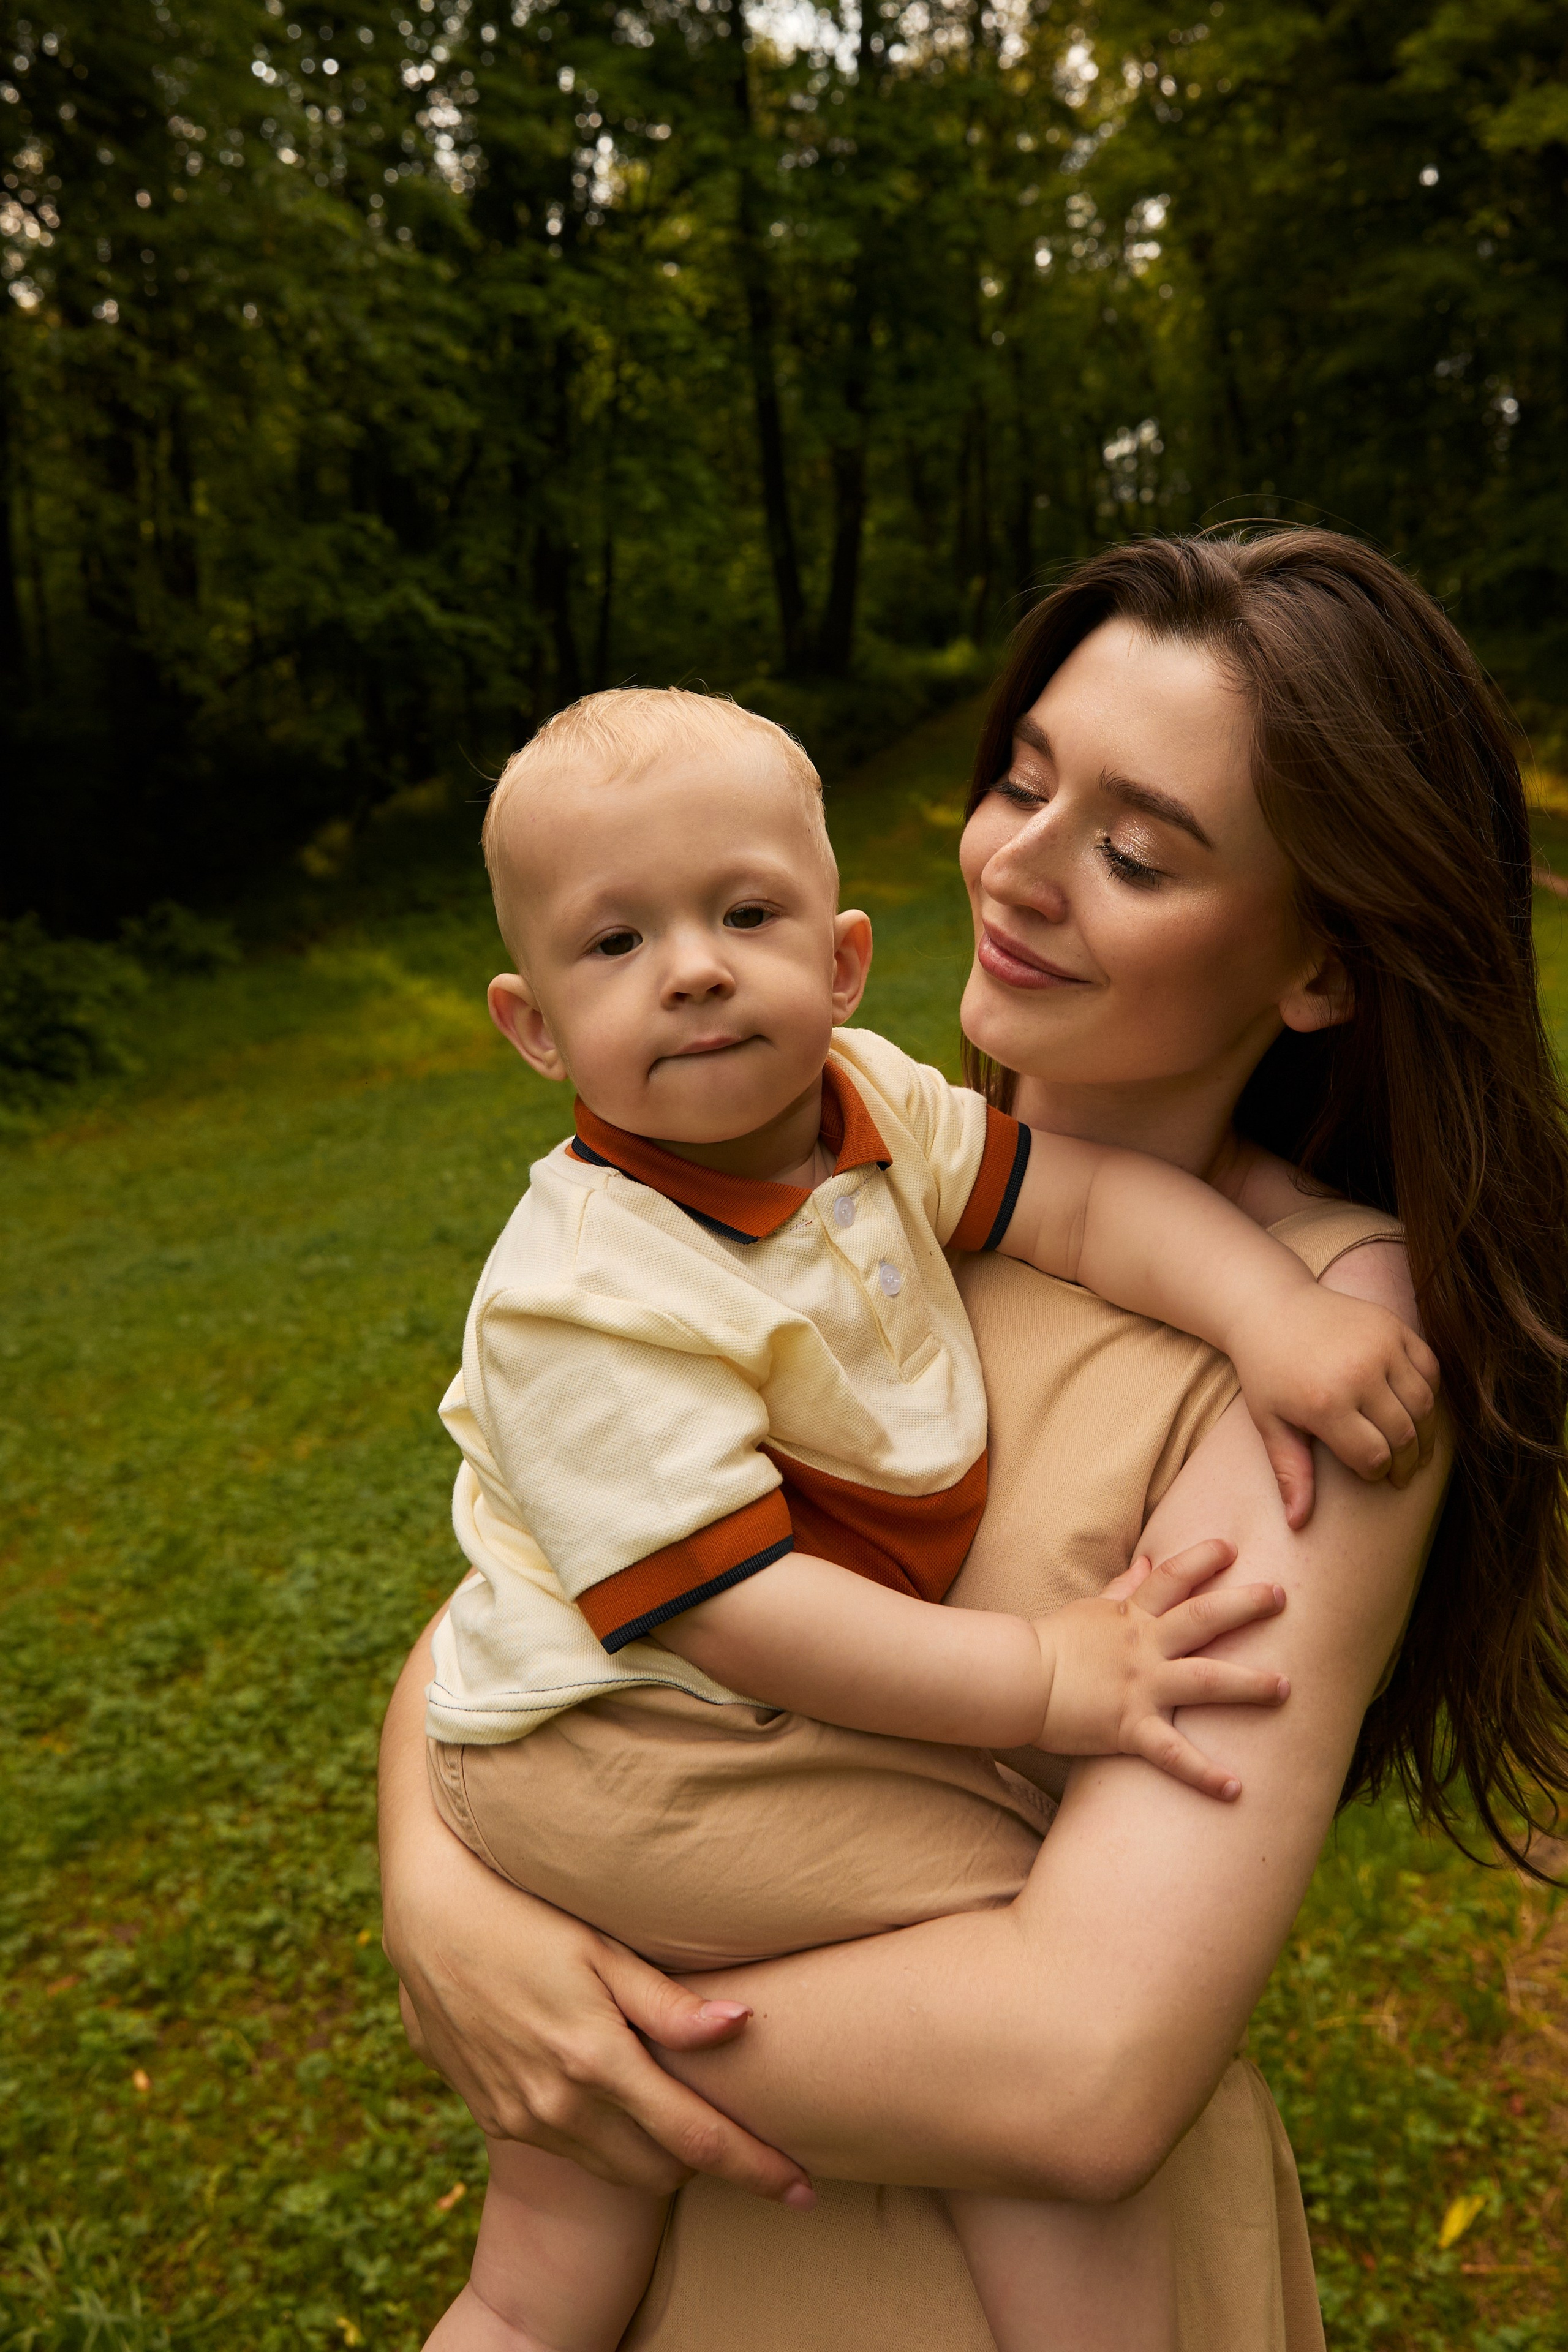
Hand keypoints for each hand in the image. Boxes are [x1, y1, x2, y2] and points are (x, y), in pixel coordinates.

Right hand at [384, 1786, 813, 2205]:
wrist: (427, 1918)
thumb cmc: (525, 1913)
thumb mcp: (601, 1947)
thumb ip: (669, 2003)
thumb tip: (743, 2026)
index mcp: (596, 2061)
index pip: (697, 2140)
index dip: (756, 2169)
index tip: (804, 2188)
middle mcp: (558, 2104)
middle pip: (661, 2170)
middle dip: (706, 2160)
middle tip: (742, 2128)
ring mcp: (521, 2118)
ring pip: (615, 2169)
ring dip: (655, 2153)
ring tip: (679, 2108)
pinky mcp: (494, 2118)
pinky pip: (570, 2149)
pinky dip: (604, 2137)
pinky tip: (610, 2091)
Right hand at [1033, 1539, 1288, 1798]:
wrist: (1017, 1681)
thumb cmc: (1051, 1645)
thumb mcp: (1090, 1609)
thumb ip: (1123, 1588)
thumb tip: (1148, 1561)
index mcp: (1131, 1616)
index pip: (1172, 1578)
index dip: (1202, 1560)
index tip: (1232, 1549)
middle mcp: (1143, 1646)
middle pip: (1202, 1618)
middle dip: (1245, 1605)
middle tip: (1282, 1597)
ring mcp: (1139, 1686)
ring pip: (1204, 1680)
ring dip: (1248, 1684)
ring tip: (1285, 1688)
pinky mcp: (1128, 1727)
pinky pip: (1173, 1753)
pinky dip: (1204, 1773)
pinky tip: (1235, 1789)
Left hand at [1230, 1283, 1439, 1528]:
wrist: (1271, 1307)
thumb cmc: (1267, 1370)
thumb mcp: (1270, 1421)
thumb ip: (1290, 1471)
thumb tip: (1298, 1523)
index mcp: (1325, 1403)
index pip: (1373, 1456)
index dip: (1377, 1473)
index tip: (1373, 1475)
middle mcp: (1358, 1374)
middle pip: (1404, 1434)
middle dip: (1407, 1460)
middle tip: (1403, 1473)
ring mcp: (1381, 1347)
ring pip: (1424, 1405)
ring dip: (1425, 1432)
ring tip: (1416, 1447)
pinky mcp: (1394, 1327)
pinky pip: (1430, 1368)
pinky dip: (1429, 1391)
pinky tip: (1415, 1408)